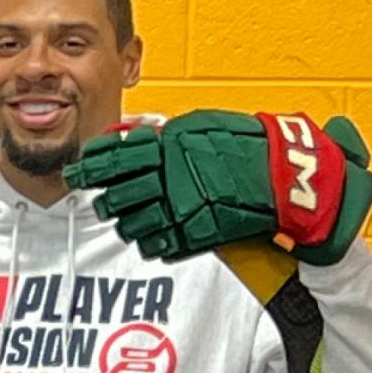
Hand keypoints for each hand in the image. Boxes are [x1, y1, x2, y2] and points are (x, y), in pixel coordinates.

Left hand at [66, 110, 371, 269]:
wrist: (293, 180)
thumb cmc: (250, 147)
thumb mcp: (204, 127)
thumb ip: (166, 132)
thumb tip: (130, 131)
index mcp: (171, 148)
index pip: (113, 157)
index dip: (90, 166)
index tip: (78, 168)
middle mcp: (171, 180)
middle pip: (113, 196)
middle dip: (102, 197)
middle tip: (99, 196)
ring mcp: (182, 211)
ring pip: (129, 225)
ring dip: (126, 221)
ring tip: (130, 216)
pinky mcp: (195, 237)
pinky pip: (156, 245)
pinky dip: (150, 240)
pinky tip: (154, 232)